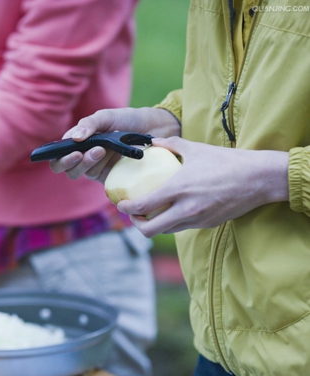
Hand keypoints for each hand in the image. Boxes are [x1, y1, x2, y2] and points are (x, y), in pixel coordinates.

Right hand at [49, 107, 180, 182]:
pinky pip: (100, 179)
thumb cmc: (128, 120)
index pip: (58, 154)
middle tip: (80, 154)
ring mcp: (97, 168)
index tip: (72, 150)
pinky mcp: (110, 177)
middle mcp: (83, 156)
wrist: (154, 129)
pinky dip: (103, 168)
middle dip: (69, 163)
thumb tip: (74, 138)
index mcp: (77, 142)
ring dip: (88, 163)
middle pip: (65, 168)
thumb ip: (89, 124)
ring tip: (102, 149)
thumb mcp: (107, 117)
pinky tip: (114, 159)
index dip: (59, 156)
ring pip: (81, 173)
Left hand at [116, 137, 288, 237]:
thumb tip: (152, 140)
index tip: (120, 205)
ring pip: (166, 231)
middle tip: (134, 214)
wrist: (258, 178)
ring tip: (150, 213)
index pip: (144, 206)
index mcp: (178, 189)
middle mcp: (186, 209)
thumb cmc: (226, 161)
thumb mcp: (195, 148)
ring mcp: (197, 219)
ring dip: (154, 225)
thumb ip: (171, 144)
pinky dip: (172, 223)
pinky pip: (182, 227)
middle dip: (137, 224)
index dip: (127, 209)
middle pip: (150, 230)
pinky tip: (171, 211)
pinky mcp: (207, 224)